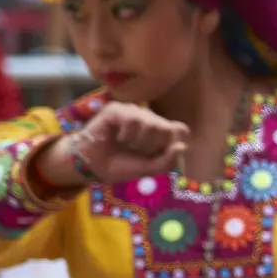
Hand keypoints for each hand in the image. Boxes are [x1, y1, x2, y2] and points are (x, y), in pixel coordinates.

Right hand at [38, 101, 187, 187]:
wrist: (94, 166)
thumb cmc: (122, 166)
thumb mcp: (149, 169)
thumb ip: (168, 161)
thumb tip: (182, 147)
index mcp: (160, 131)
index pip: (181, 130)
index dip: (172, 144)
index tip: (156, 155)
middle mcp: (150, 118)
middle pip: (167, 129)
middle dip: (152, 147)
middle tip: (137, 152)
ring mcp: (134, 111)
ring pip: (151, 124)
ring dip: (138, 143)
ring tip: (126, 145)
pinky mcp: (117, 109)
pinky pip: (133, 120)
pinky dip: (127, 135)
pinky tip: (118, 138)